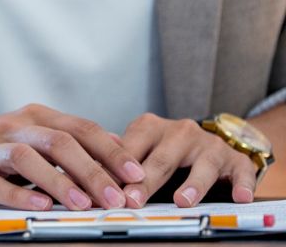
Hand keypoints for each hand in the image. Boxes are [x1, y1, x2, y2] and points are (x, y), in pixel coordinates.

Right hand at [0, 104, 144, 210]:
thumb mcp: (24, 141)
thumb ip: (64, 146)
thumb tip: (119, 157)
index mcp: (29, 118)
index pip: (79, 128)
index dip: (111, 150)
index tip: (137, 176)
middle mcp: (8, 127)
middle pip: (57, 141)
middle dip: (93, 170)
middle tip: (117, 197)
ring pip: (25, 157)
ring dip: (59, 182)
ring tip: (84, 204)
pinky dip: (17, 195)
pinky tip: (38, 207)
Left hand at [119, 113, 260, 206]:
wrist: (208, 142)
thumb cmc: (165, 150)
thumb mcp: (140, 149)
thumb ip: (119, 161)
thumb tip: (87, 173)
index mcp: (150, 127)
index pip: (129, 148)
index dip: (117, 169)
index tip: (107, 188)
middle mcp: (180, 132)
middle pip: (161, 159)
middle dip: (146, 181)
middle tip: (133, 199)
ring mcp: (210, 145)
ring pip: (201, 166)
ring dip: (192, 185)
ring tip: (182, 201)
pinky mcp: (236, 160)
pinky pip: (241, 172)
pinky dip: (241, 184)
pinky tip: (240, 197)